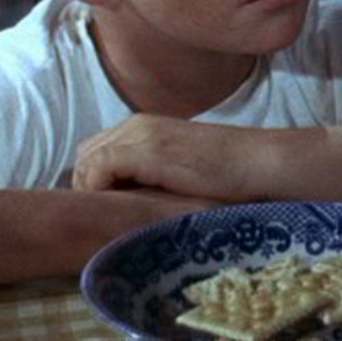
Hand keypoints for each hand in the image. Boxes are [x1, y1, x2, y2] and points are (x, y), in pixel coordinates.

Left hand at [72, 115, 267, 200]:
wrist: (256, 163)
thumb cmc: (227, 172)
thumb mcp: (180, 167)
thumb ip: (154, 172)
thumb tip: (130, 197)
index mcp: (144, 126)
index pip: (96, 149)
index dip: (92, 179)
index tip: (103, 207)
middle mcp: (137, 124)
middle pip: (85, 154)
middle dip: (86, 185)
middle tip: (101, 215)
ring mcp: (141, 135)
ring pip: (86, 161)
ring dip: (89, 190)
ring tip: (106, 216)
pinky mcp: (147, 151)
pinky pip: (98, 168)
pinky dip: (96, 190)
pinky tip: (114, 210)